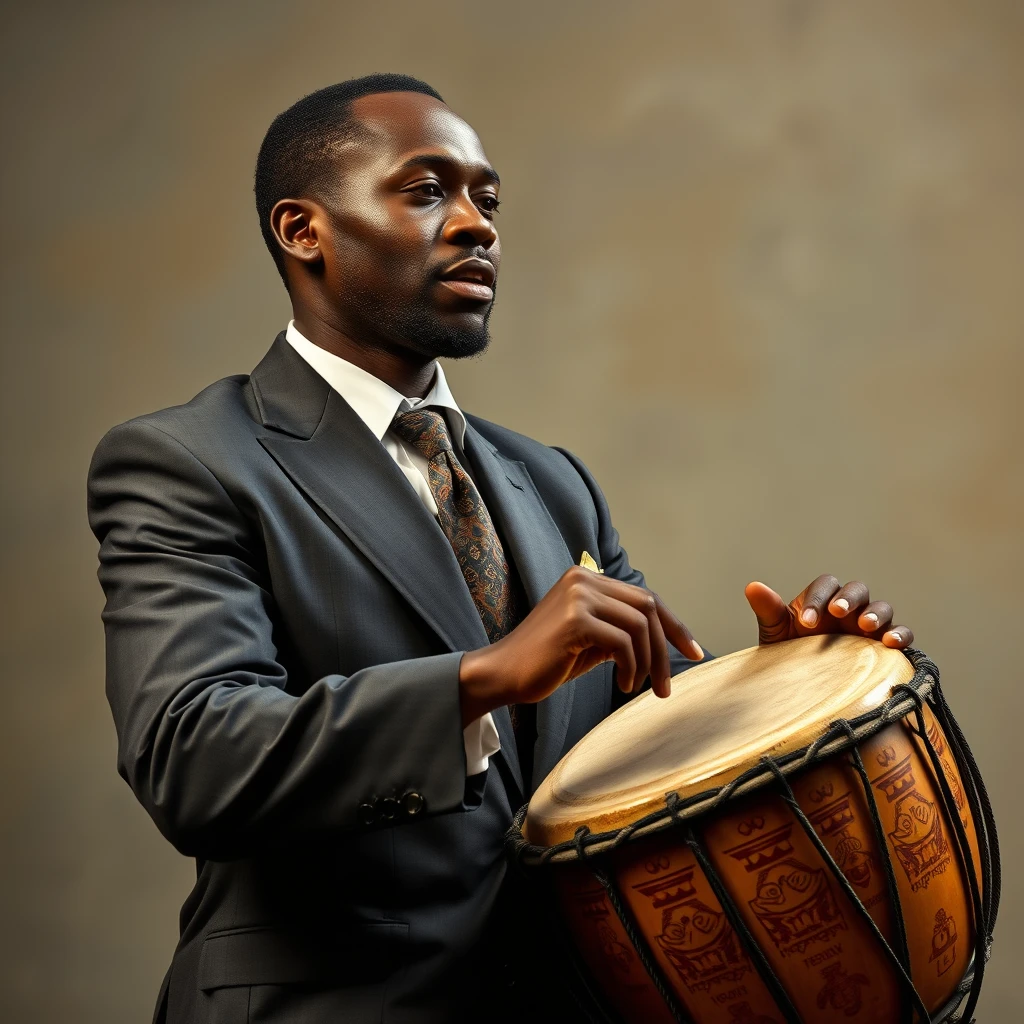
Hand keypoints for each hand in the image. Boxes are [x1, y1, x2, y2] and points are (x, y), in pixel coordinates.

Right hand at [458, 566, 703, 725]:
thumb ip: (620, 628)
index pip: (645, 597)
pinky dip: (630, 668)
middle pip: (649, 608)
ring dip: (648, 663)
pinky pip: (623, 643)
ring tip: (639, 688)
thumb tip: (665, 636)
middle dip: (666, 648)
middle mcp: (583, 579)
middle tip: (667, 685)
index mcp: (587, 577)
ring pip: (640, 626)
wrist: (504, 674)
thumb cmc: (547, 661)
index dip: (674, 625)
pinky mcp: (575, 620)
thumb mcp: (591, 638)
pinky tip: (622, 685)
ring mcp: (578, 596)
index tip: (693, 652)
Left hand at [744, 574, 913, 649]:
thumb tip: (752, 586)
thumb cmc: (790, 654)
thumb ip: (768, 609)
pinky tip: (892, 643)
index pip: (826, 585)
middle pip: (857, 590)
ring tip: (866, 626)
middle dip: (849, 598)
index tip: (806, 621)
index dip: (818, 598)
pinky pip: (902, 634)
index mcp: (823, 601)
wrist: (804, 689)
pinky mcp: (886, 647)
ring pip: (882, 608)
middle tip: (838, 612)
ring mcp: (870, 626)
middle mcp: (849, 609)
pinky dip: (901, 635)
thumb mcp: (776, 633)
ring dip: (877, 613)